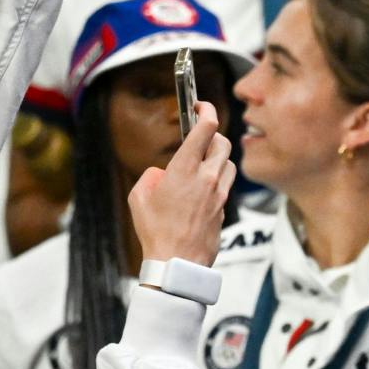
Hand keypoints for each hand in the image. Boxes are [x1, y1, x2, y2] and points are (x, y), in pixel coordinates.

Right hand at [128, 101, 232, 267]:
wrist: (177, 263)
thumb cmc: (155, 232)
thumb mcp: (139, 198)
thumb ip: (151, 177)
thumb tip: (162, 174)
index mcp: (185, 170)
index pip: (205, 129)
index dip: (205, 110)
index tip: (200, 105)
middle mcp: (207, 178)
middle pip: (223, 142)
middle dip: (213, 134)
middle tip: (201, 135)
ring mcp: (219, 194)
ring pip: (228, 164)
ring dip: (218, 158)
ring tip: (201, 162)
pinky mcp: (224, 209)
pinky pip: (226, 186)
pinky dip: (217, 180)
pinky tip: (202, 189)